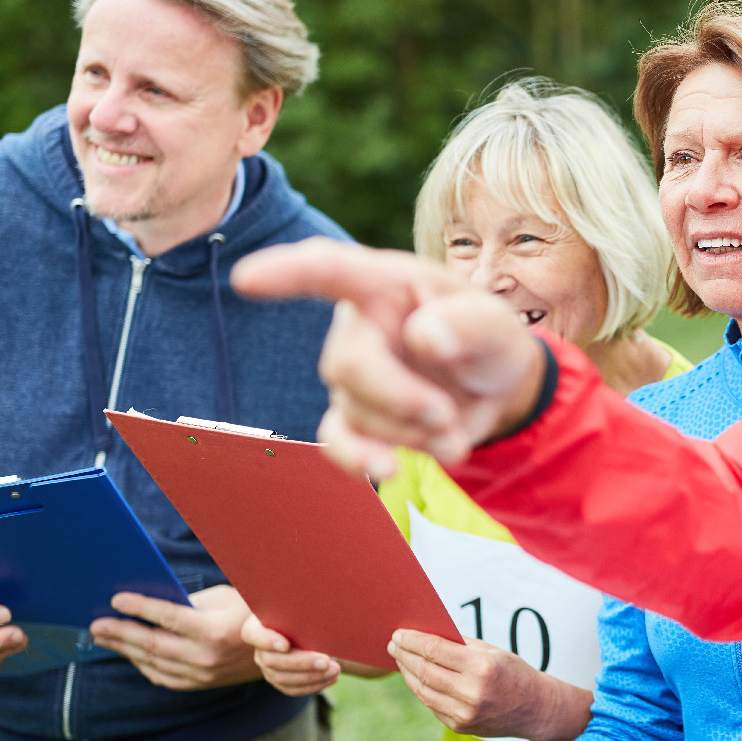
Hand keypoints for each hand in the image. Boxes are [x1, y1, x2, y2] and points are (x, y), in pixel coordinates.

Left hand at [90, 584, 261, 690]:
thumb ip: (188, 604)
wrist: (284, 649)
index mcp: (212, 629)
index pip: (167, 617)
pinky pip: (163, 677)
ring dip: (125, 649)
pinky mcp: (201, 684)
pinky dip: (143, 665)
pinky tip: (130, 654)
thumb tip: (150, 606)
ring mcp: (203, 674)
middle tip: (95, 624)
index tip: (116, 599)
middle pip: (152, 643)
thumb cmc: (250, 612)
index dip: (139, 608)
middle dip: (120, 633)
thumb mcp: (223, 599)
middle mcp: (206, 656)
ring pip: (153, 662)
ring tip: (104, 637)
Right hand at [231, 239, 546, 471]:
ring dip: (411, 433)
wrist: (494, 387)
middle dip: (401, 400)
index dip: (287, 273)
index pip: (330, 270)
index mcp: (385, 283)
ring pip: (358, 414)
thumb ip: (467, 323)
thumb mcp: (495, 322)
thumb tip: (424, 337)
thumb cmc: (486, 338)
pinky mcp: (356, 418)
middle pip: (348, 365)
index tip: (246, 279)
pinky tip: (387, 470)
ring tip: (454, 433)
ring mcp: (351, 375)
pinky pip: (340, 442)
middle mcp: (358, 325)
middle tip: (448, 415)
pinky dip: (362, 461)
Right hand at [242, 615, 340, 695]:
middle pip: (272, 661)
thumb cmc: (307, 617)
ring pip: (283, 678)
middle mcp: (259, 650)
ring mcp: (267, 668)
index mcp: (258, 627)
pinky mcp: (279, 681)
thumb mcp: (304, 614)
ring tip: (335, 670)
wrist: (312, 633)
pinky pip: (292, 689)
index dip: (267, 641)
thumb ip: (305, 617)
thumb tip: (324, 620)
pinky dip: (313, 685)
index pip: (253, 634)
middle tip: (326, 661)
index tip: (286, 645)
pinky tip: (330, 678)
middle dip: (301, 663)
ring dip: (312, 677)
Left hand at [390, 627, 591, 740]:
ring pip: (422, 691)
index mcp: (481, 667)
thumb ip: (459, 645)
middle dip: (404, 656)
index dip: (413, 641)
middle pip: (424, 671)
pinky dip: (421, 689)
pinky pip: (432, 705)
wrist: (535, 708)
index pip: (435, 650)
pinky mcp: (459, 727)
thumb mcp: (491, 651)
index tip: (399, 634)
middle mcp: (471, 693)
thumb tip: (424, 636)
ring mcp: (464, 714)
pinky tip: (416, 677)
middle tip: (393, 645)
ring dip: (407, 673)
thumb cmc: (512, 672)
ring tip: (400, 660)